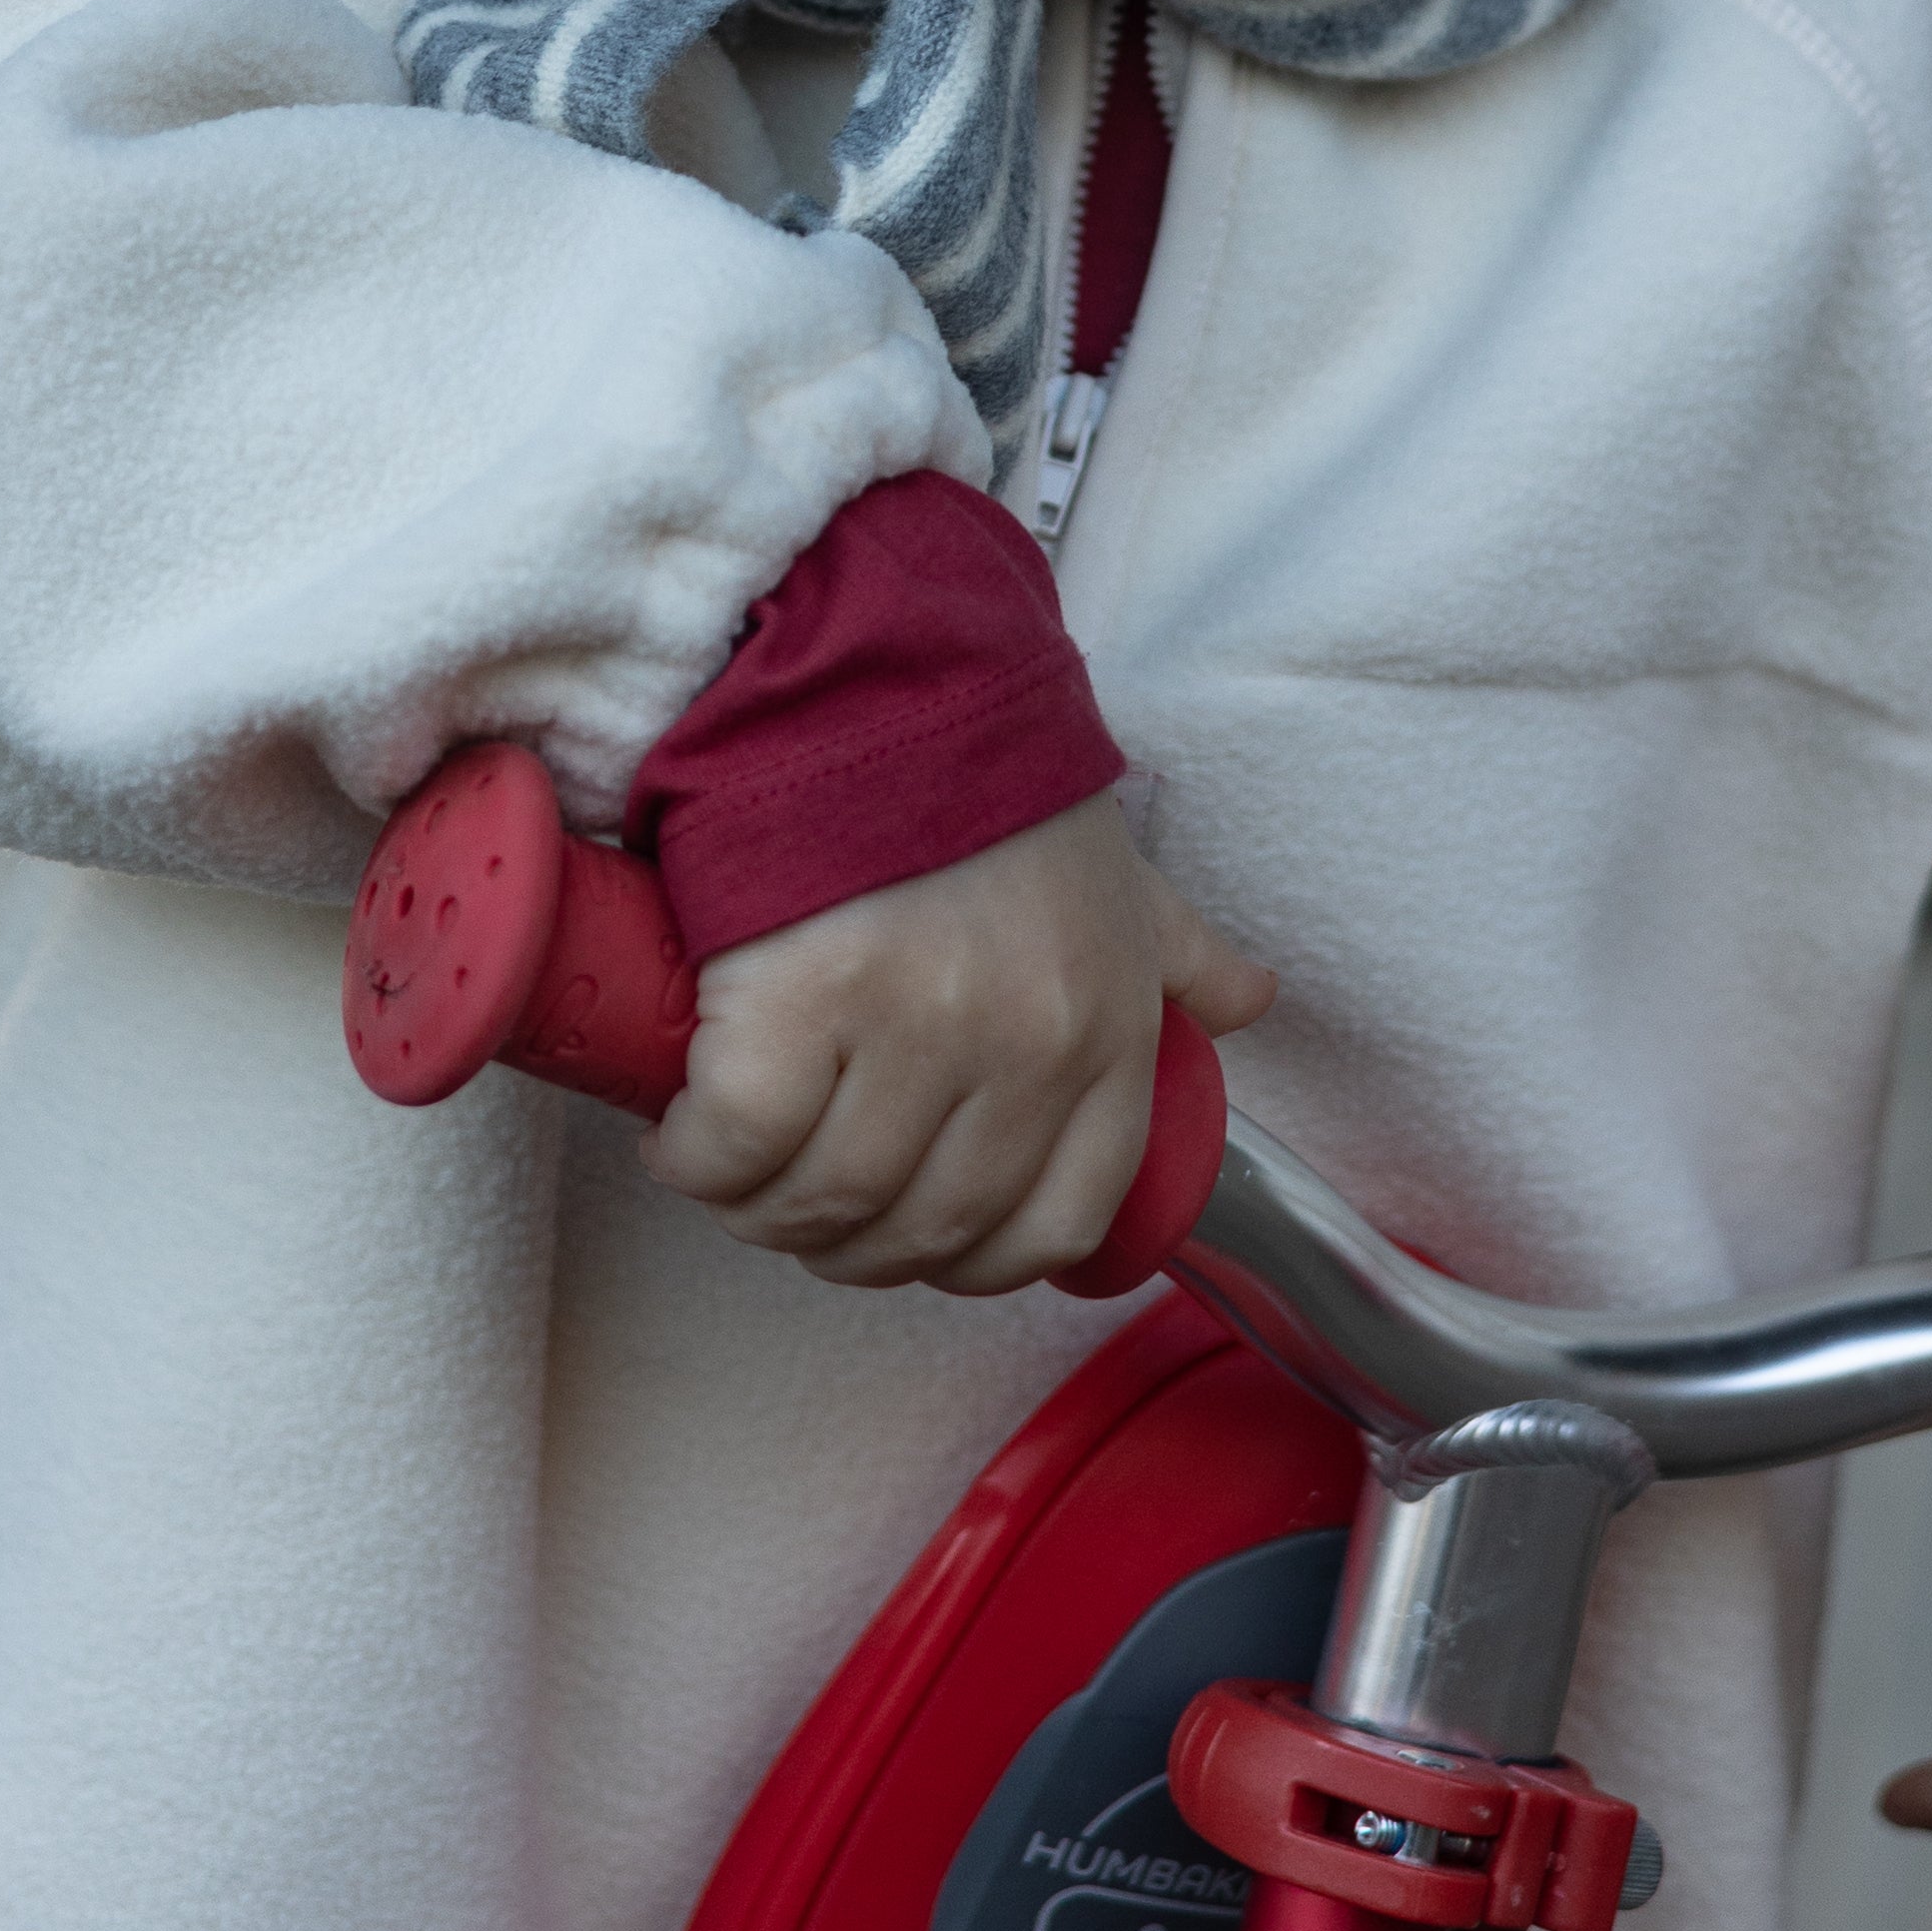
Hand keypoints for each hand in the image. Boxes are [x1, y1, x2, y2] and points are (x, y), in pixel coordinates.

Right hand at [642, 796, 1273, 1297]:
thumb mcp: (1117, 875)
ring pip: (825, 1202)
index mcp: (1103, 1036)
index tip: (911, 1236)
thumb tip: (1247, 1001)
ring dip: (764, 1213)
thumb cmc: (987, 780)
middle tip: (800, 1206)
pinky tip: (683, 1138)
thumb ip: (1179, 951)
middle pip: (923, 1229)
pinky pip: (736, 1144)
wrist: (878, 674)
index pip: (1055, 1224)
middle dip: (851, 1243)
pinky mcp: (794, 999)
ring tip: (734, 1175)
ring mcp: (908, 1030)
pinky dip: (699, 1161)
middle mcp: (1019, 1051)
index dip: (971, 1256)